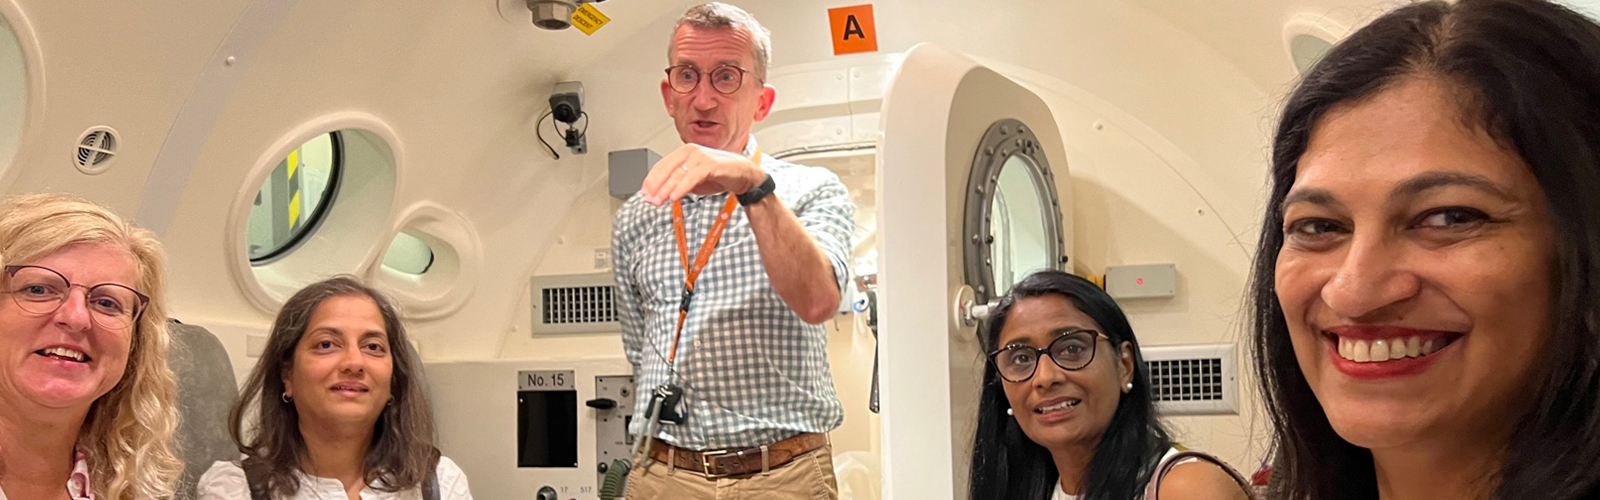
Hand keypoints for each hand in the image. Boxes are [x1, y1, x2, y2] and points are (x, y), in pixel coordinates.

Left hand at [639, 144, 762, 205]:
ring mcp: (700, 156)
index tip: (644, 193)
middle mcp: (690, 151)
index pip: (661, 166)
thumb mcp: (693, 181)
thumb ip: (678, 184)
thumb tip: (660, 194)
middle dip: (656, 186)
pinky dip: (681, 187)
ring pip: (677, 173)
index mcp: (683, 153)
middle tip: (649, 200)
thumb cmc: (718, 175)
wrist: (743, 174)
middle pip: (666, 169)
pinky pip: (692, 177)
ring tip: (658, 201)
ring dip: (666, 189)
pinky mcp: (710, 164)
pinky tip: (674, 197)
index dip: (651, 180)